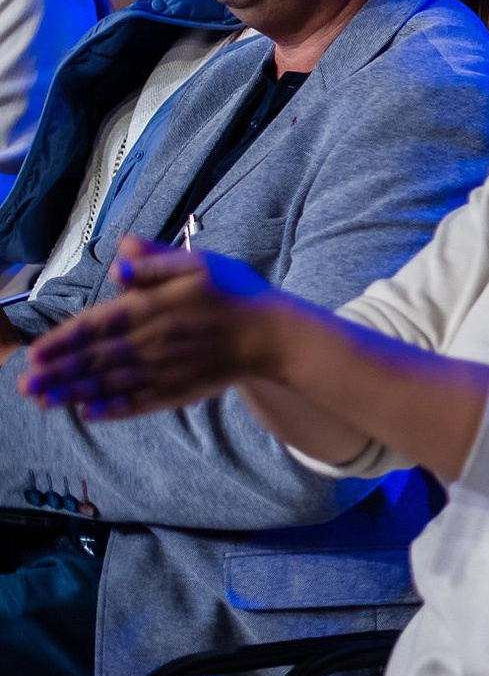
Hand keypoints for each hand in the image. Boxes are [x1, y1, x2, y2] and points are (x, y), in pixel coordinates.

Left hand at [20, 237, 287, 420]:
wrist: (276, 335)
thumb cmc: (237, 294)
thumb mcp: (199, 263)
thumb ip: (155, 262)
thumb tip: (118, 262)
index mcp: (154, 308)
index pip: (97, 325)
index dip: (63, 341)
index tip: (34, 354)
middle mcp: (154, 343)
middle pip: (96, 360)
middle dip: (58, 375)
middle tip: (25, 387)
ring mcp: (165, 370)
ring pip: (111, 385)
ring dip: (75, 394)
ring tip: (45, 402)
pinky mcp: (179, 390)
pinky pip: (139, 402)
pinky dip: (113, 410)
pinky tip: (90, 414)